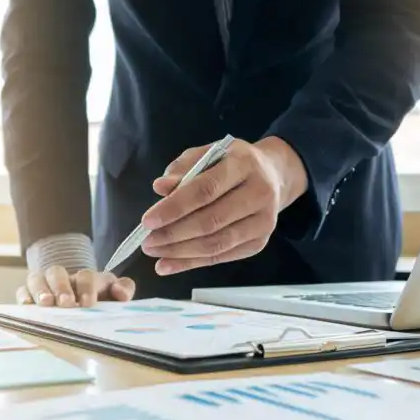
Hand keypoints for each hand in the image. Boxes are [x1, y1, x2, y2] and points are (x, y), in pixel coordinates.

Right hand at [16, 267, 135, 307]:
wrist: (81, 313)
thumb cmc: (99, 305)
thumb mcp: (115, 298)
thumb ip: (124, 291)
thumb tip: (120, 292)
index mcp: (86, 279)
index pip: (85, 275)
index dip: (86, 287)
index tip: (88, 303)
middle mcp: (63, 279)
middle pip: (56, 272)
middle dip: (61, 287)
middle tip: (66, 304)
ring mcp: (44, 287)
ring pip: (36, 279)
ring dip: (40, 290)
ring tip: (46, 304)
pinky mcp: (29, 297)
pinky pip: (22, 292)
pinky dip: (23, 297)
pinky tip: (28, 306)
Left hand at [140, 137, 307, 275]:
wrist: (273, 176)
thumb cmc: (230, 164)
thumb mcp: (207, 154)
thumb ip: (183, 169)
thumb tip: (160, 188)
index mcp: (244, 164)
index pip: (206, 190)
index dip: (175, 207)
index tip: (147, 220)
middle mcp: (259, 193)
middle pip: (211, 221)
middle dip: (173, 234)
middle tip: (146, 241)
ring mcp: (263, 222)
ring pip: (216, 244)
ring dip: (180, 252)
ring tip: (154, 253)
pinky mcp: (259, 242)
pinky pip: (221, 257)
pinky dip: (191, 263)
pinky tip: (167, 264)